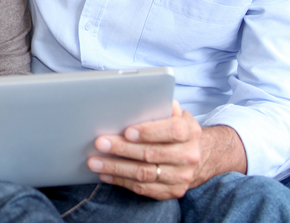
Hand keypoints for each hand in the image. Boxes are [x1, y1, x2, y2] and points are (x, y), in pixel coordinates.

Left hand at [86, 101, 210, 199]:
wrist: (195, 155)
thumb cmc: (175, 128)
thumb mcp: (174, 114)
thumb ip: (161, 107)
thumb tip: (143, 97)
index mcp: (190, 132)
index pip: (172, 131)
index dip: (149, 131)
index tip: (127, 131)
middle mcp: (189, 155)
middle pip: (152, 154)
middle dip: (122, 149)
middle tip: (99, 143)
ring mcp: (182, 176)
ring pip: (144, 174)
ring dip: (116, 168)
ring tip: (94, 162)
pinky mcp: (173, 192)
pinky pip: (143, 189)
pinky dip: (121, 181)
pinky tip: (105, 175)